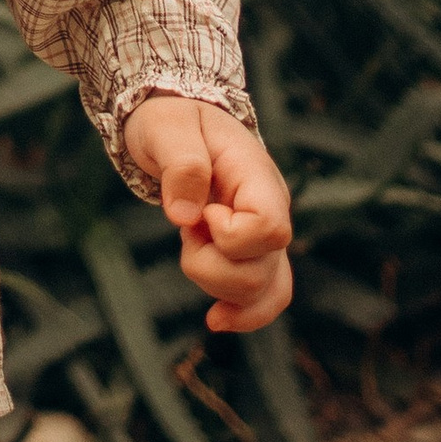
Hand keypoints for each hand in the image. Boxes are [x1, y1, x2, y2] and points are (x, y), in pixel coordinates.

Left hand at [124, 93, 293, 335]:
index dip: (230, 234)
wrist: (177, 122)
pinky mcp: (251, 252)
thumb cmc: (173, 120)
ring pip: (261, 291)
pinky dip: (243, 315)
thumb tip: (185, 217)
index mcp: (258, 177)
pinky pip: (265, 297)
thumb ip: (181, 165)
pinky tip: (215, 321)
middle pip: (261, 271)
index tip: (201, 214)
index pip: (269, 227)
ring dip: (212, 281)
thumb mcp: (167, 128)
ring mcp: (264, 236)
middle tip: (185, 226)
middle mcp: (272, 211)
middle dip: (209, 264)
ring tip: (190, 243)